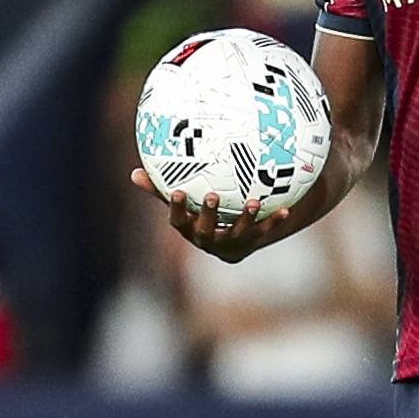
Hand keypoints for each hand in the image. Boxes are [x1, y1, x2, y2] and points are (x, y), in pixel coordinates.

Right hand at [131, 169, 294, 261]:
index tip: (178, 192)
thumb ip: (161, 188)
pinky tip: (286, 209)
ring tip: (253, 202)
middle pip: (206, 232)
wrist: (237, 237)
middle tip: (212, 195)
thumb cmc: (204, 212)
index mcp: (190, 229)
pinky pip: (264, 231)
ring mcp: (232, 244)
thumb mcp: (184, 202)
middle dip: (208, 216)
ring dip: (245, 219)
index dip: (177, 209)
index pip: (179, 222)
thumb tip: (133, 173)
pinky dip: (273, 220)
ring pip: (238, 234)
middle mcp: (209, 241)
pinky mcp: (253, 242)